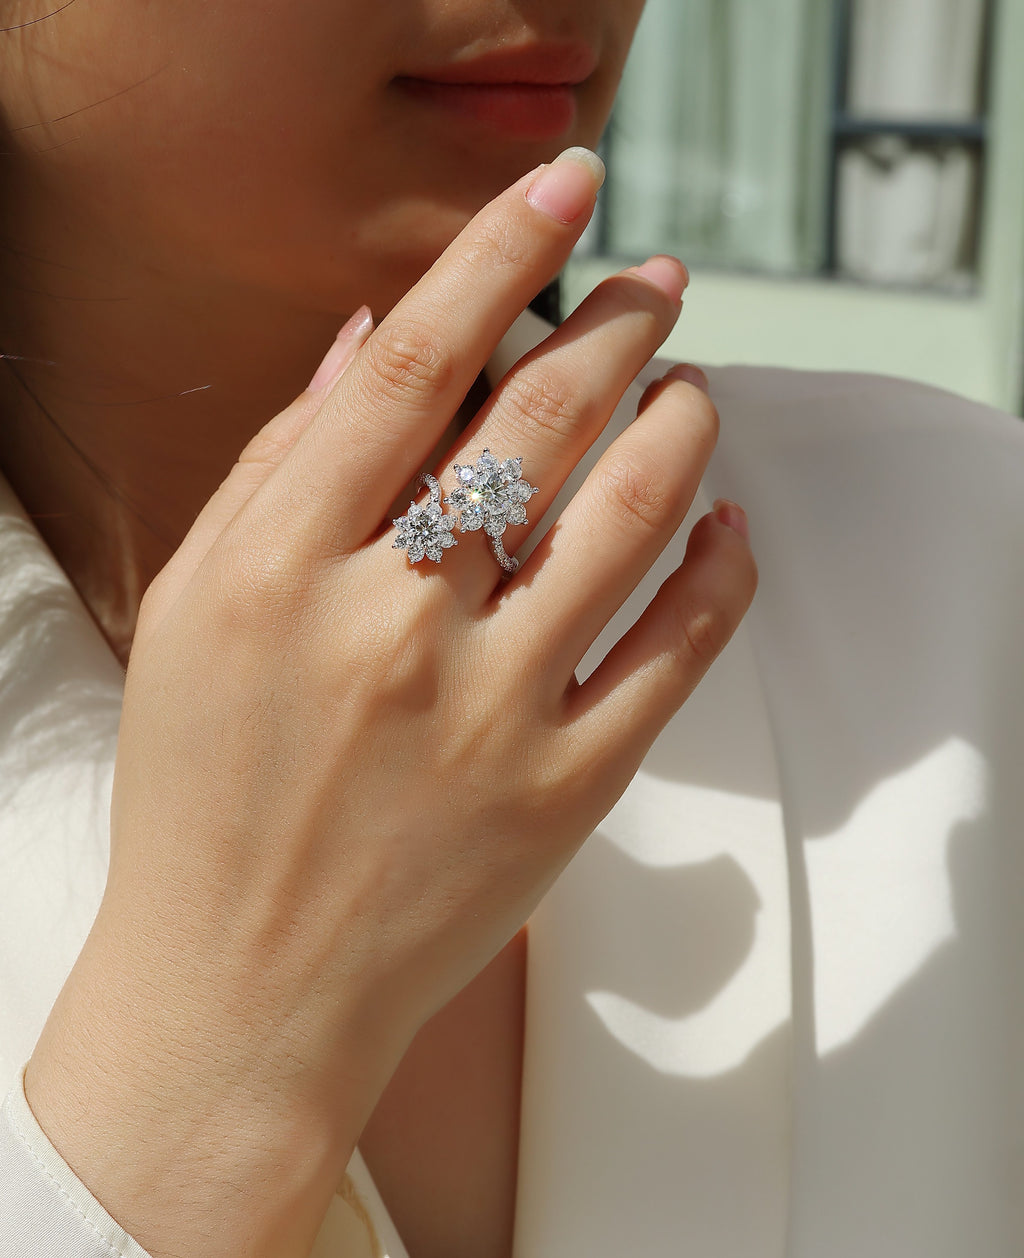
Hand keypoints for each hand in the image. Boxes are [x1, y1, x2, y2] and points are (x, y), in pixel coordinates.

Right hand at [26, 149, 755, 1257]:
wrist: (243, 988)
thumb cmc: (205, 791)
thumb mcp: (200, 612)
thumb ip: (281, 465)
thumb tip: (377, 337)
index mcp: (281, 569)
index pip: (416, 364)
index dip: (499, 250)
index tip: (562, 182)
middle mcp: (392, 628)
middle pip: (541, 422)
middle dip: (618, 322)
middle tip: (659, 279)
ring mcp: (491, 714)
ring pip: (632, 521)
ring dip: (681, 427)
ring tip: (691, 387)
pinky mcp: (564, 790)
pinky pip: (676, 653)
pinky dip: (721, 573)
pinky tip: (730, 524)